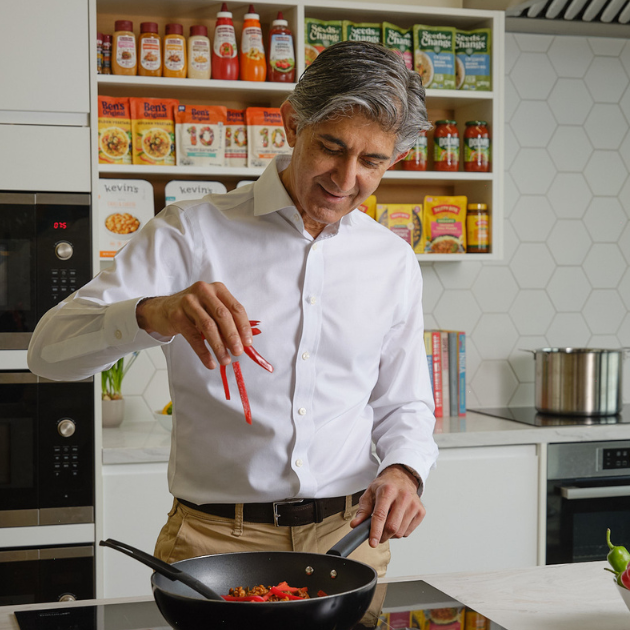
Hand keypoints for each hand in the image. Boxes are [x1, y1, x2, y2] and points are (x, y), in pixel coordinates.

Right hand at [136, 281, 251, 368]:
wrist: (162, 309)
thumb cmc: (193, 311)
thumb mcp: (211, 310)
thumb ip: (227, 322)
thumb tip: (243, 343)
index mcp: (217, 289)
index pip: (235, 308)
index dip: (243, 327)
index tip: (248, 343)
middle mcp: (204, 291)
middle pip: (223, 316)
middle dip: (233, 336)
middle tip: (238, 352)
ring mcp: (188, 301)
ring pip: (208, 326)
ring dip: (219, 346)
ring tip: (225, 360)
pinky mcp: (177, 315)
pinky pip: (193, 336)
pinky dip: (203, 352)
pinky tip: (210, 362)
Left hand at [350, 465, 425, 547]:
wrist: (402, 478)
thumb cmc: (385, 486)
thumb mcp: (370, 493)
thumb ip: (362, 510)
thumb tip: (355, 525)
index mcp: (388, 490)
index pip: (381, 515)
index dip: (375, 531)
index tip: (372, 543)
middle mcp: (403, 496)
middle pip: (392, 527)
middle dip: (382, 536)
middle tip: (377, 535)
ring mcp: (414, 504)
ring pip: (400, 532)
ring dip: (391, 534)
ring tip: (387, 524)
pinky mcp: (421, 511)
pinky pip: (408, 532)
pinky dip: (400, 532)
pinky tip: (397, 521)